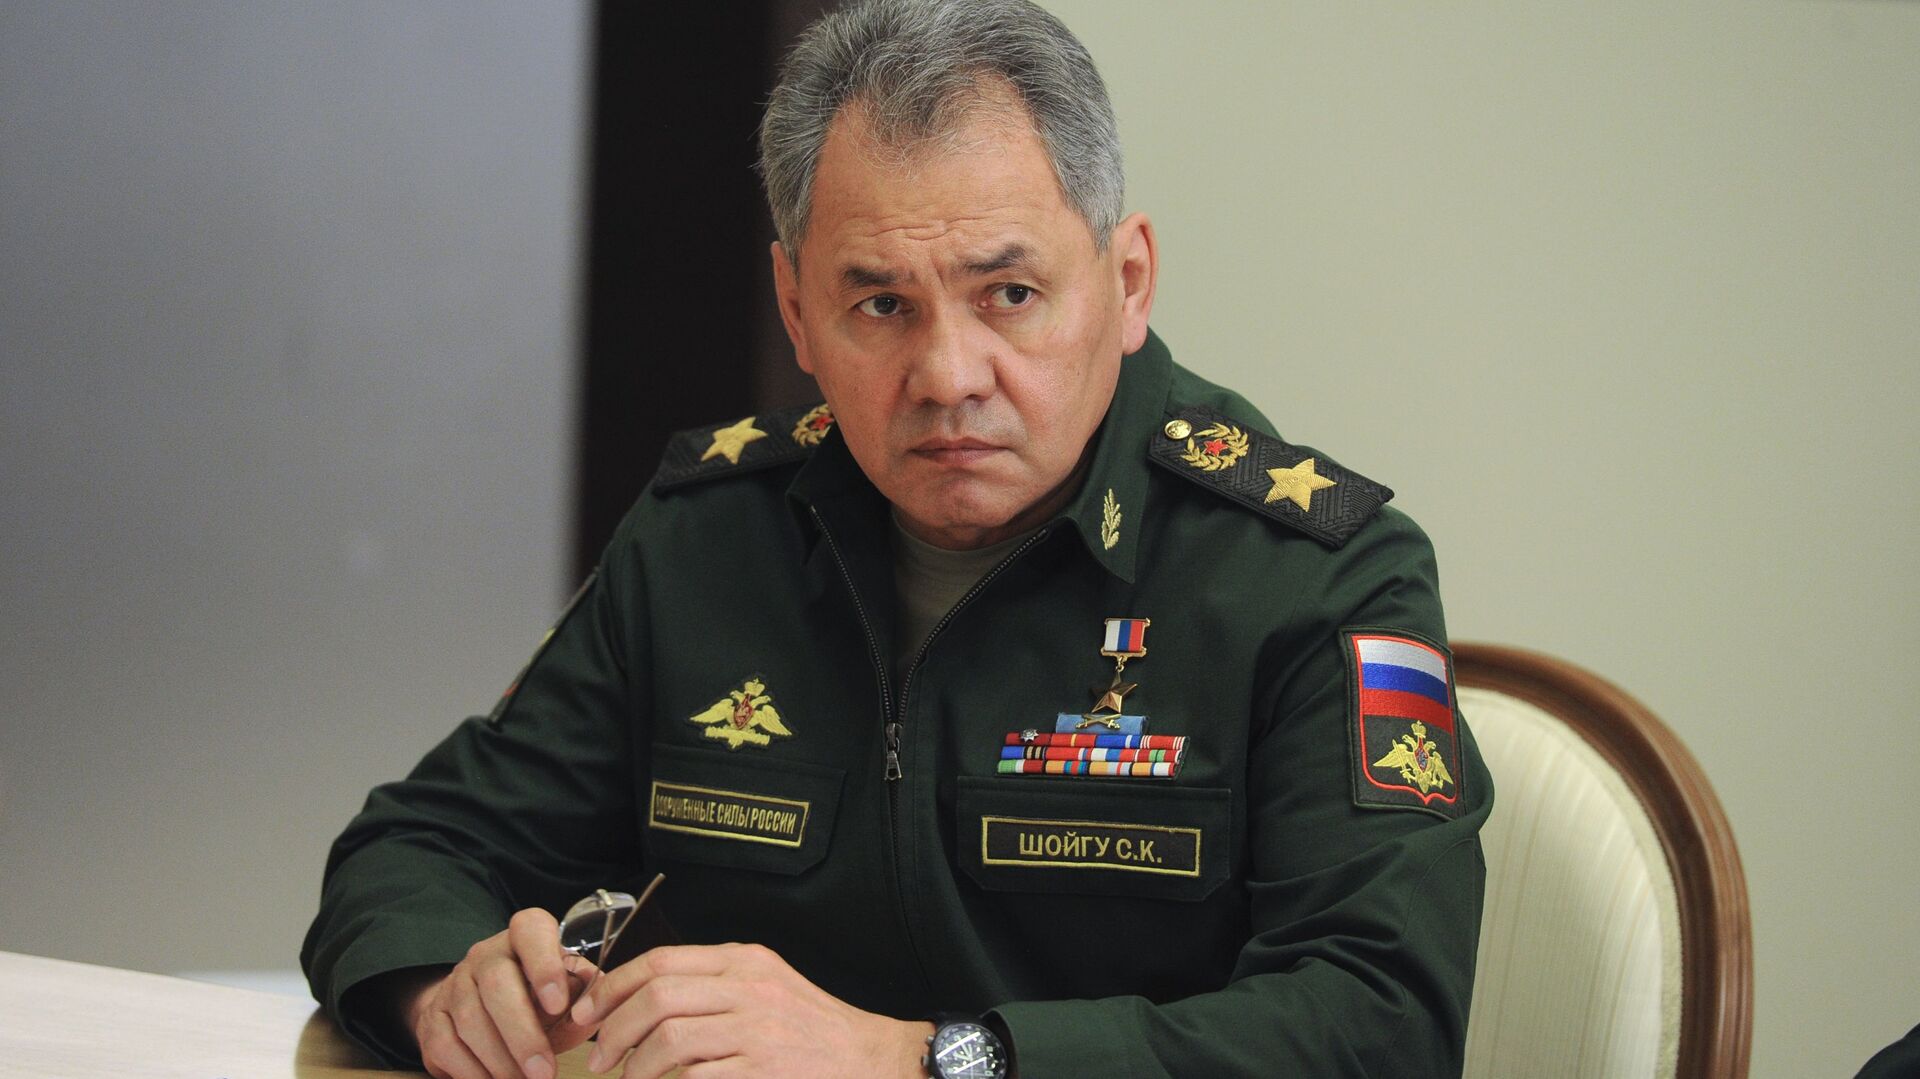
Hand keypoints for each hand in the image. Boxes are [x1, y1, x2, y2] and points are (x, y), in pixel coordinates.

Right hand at [406, 907, 599, 1078]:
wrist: (486, 1009)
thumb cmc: (541, 1000)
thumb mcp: (570, 992)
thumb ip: (585, 997)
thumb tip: (590, 1011)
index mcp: (525, 937)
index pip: (531, 930)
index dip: (544, 965)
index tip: (558, 1004)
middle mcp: (485, 954)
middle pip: (497, 984)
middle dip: (523, 1035)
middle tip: (544, 1072)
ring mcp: (455, 984)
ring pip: (471, 1020)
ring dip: (501, 1061)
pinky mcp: (434, 1017)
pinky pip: (447, 1046)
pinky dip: (474, 1073)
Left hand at [569, 941, 932, 1077]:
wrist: (866, 1059)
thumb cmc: (810, 1027)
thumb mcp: (766, 985)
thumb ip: (713, 982)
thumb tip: (642, 996)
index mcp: (744, 961)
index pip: (661, 961)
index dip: (613, 986)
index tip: (589, 1011)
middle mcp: (748, 988)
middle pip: (656, 996)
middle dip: (612, 1028)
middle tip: (597, 1055)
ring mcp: (755, 1031)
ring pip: (668, 1039)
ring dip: (634, 1065)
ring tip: (626, 1077)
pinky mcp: (761, 1069)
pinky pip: (693, 1077)